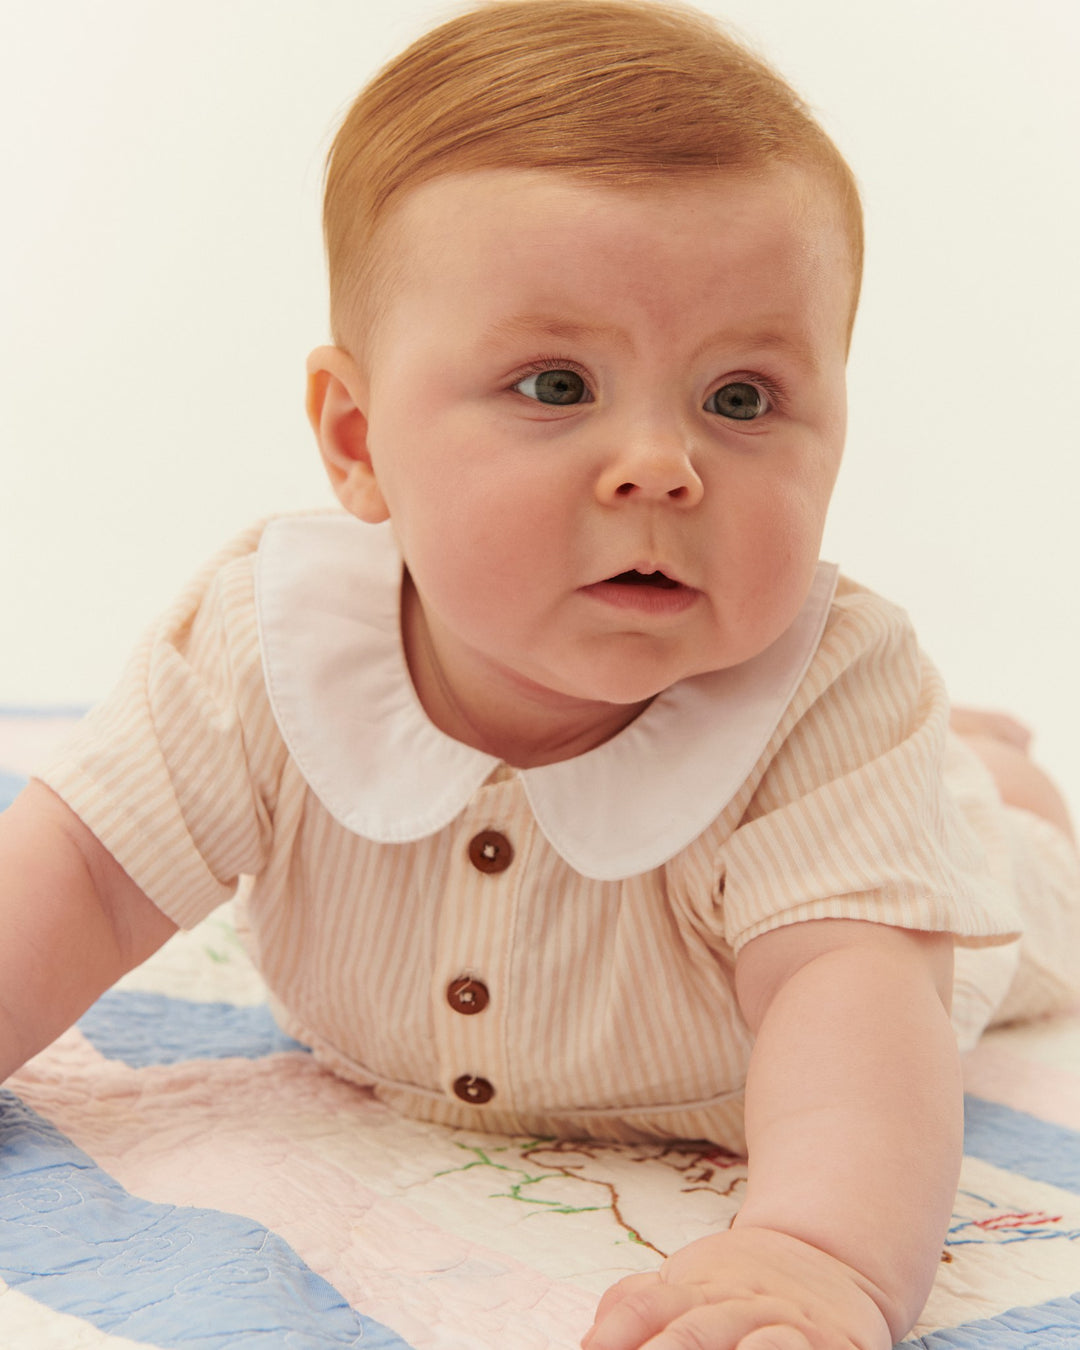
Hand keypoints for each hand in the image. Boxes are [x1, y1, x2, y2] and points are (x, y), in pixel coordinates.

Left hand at [581, 1227, 893, 1349]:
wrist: (828, 1256)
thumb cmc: (742, 1287)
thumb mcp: (689, 1284)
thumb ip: (639, 1305)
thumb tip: (591, 1338)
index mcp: (694, 1289)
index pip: (645, 1305)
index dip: (616, 1331)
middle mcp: (735, 1304)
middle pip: (690, 1332)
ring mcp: (781, 1325)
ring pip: (750, 1347)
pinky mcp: (828, 1346)